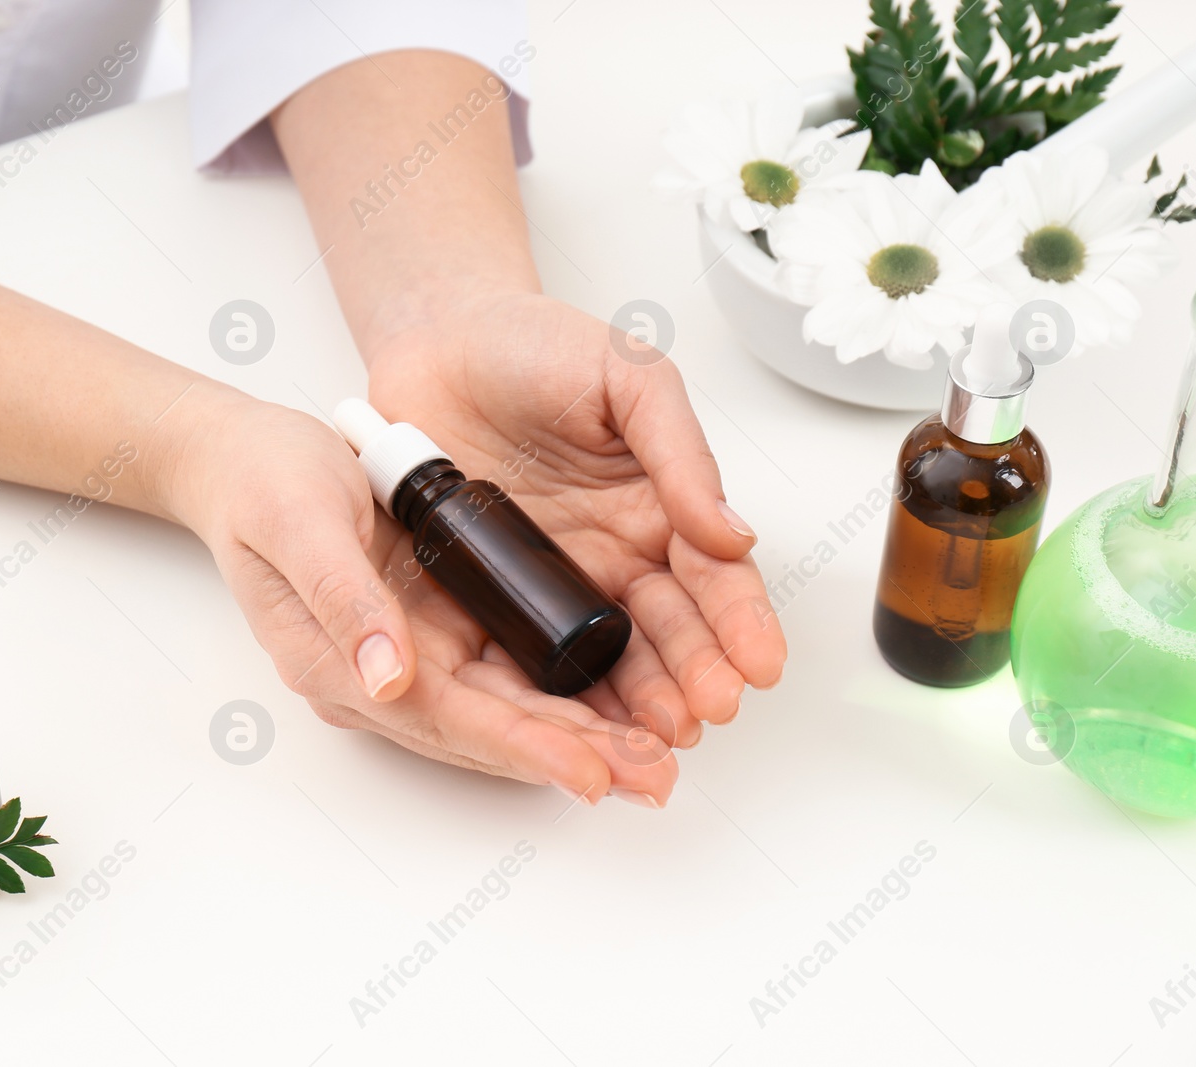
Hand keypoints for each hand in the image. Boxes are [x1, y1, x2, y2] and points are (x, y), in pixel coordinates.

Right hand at [161, 381, 679, 805]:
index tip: (593, 768)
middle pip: (490, 732)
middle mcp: (380, 677)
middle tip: (655, 774)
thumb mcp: (298, 521)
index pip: (448, 720)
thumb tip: (388, 676)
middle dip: (574, 755)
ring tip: (656, 754)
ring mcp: (408, 659)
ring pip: (507, 713)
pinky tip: (619, 703)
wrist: (243, 458)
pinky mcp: (433, 633)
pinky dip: (563, 694)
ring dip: (580, 736)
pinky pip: (508, 676)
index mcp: (338, 663)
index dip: (524, 746)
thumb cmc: (262, 483)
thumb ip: (341, 597)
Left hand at [362, 287, 787, 750]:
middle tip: (707, 712)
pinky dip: (559, 697)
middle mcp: (618, 555)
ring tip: (659, 736)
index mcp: (661, 507)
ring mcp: (557, 582)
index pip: (712, 576)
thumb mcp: (627, 379)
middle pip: (669, 631)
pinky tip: (583, 729)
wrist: (438, 342)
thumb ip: (680, 451)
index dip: (738, 621)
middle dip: (695, 675)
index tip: (758, 664)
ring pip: (610, 658)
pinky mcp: (496, 596)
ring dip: (641, 702)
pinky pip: (531, 654)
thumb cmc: (536, 345)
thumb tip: (733, 535)